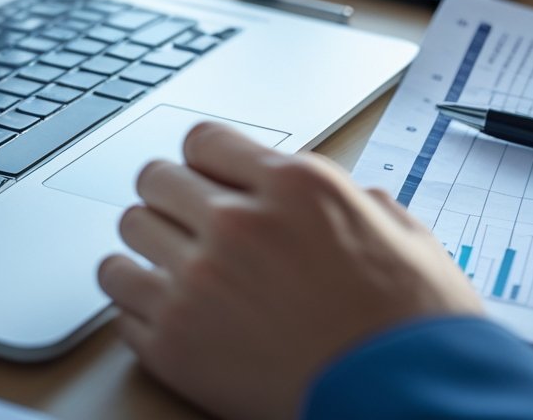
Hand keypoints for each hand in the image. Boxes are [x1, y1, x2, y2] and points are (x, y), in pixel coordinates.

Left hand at [98, 123, 482, 419]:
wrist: (408, 401)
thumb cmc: (413, 328)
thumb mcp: (403, 235)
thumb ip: (357, 201)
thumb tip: (350, 196)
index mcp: (292, 186)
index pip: (203, 139)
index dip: (206, 160)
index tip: (207, 177)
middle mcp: (237, 224)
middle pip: (156, 179)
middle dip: (172, 195)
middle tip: (187, 219)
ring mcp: (198, 284)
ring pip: (129, 232)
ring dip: (150, 244)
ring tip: (174, 263)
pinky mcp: (174, 343)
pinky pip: (119, 299)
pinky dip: (138, 300)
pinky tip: (165, 307)